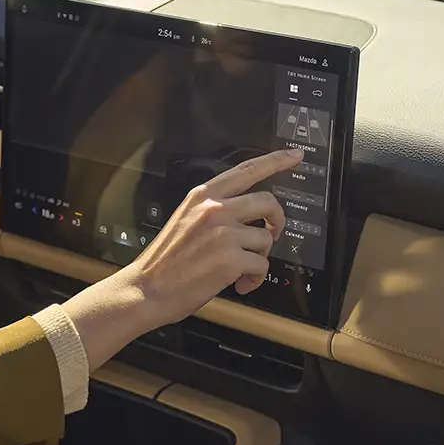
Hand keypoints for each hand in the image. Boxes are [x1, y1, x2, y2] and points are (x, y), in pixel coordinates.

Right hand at [61, 147, 303, 368]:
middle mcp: (215, 209)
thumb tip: (247, 216)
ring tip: (242, 269)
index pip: (247, 169)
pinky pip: (262, 266)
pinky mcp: (231, 259)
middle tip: (274, 232)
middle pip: (268, 201)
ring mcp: (224, 233)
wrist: (147, 289)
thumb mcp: (185, 219)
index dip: (276, 160)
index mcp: (203, 196)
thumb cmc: (165, 261)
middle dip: (278, 219)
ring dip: (259, 257)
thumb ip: (214, 210)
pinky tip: (240, 284)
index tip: (295, 155)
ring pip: (265, 238)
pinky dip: (255, 278)